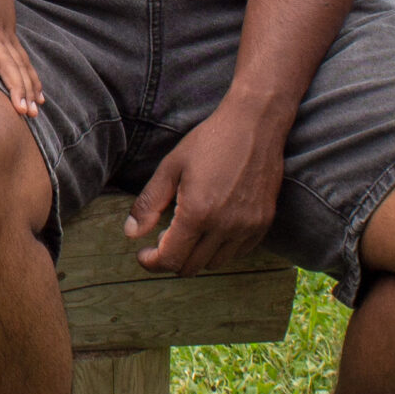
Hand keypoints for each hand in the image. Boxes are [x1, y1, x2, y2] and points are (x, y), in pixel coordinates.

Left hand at [0, 0, 40, 115]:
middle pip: (4, 61)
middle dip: (14, 86)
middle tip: (20, 111)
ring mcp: (4, 33)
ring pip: (19, 63)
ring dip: (27, 87)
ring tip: (32, 112)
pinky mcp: (11, 35)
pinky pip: (24, 60)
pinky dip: (33, 78)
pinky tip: (40, 98)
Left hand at [123, 95, 285, 276]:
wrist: (255, 126)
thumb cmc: (209, 141)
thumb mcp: (171, 167)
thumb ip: (149, 203)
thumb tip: (130, 233)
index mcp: (198, 212)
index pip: (171, 259)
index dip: (152, 262)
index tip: (144, 254)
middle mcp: (225, 226)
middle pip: (191, 267)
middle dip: (171, 259)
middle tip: (161, 239)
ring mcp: (248, 227)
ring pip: (215, 263)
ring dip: (196, 255)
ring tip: (186, 230)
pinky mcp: (264, 224)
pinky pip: (238, 252)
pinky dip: (220, 248)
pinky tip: (211, 226)